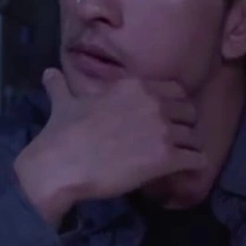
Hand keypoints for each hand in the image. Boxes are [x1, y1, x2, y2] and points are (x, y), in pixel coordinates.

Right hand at [14, 68, 205, 223]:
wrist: (60, 165)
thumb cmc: (62, 133)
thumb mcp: (64, 103)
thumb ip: (62, 86)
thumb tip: (48, 73)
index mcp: (135, 87)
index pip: (176, 91)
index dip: (175, 107)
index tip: (169, 119)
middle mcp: (154, 104)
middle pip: (190, 112)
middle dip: (186, 127)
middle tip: (176, 142)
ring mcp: (163, 130)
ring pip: (194, 137)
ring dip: (189, 148)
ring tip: (181, 160)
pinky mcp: (167, 158)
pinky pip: (197, 160)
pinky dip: (195, 167)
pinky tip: (187, 172)